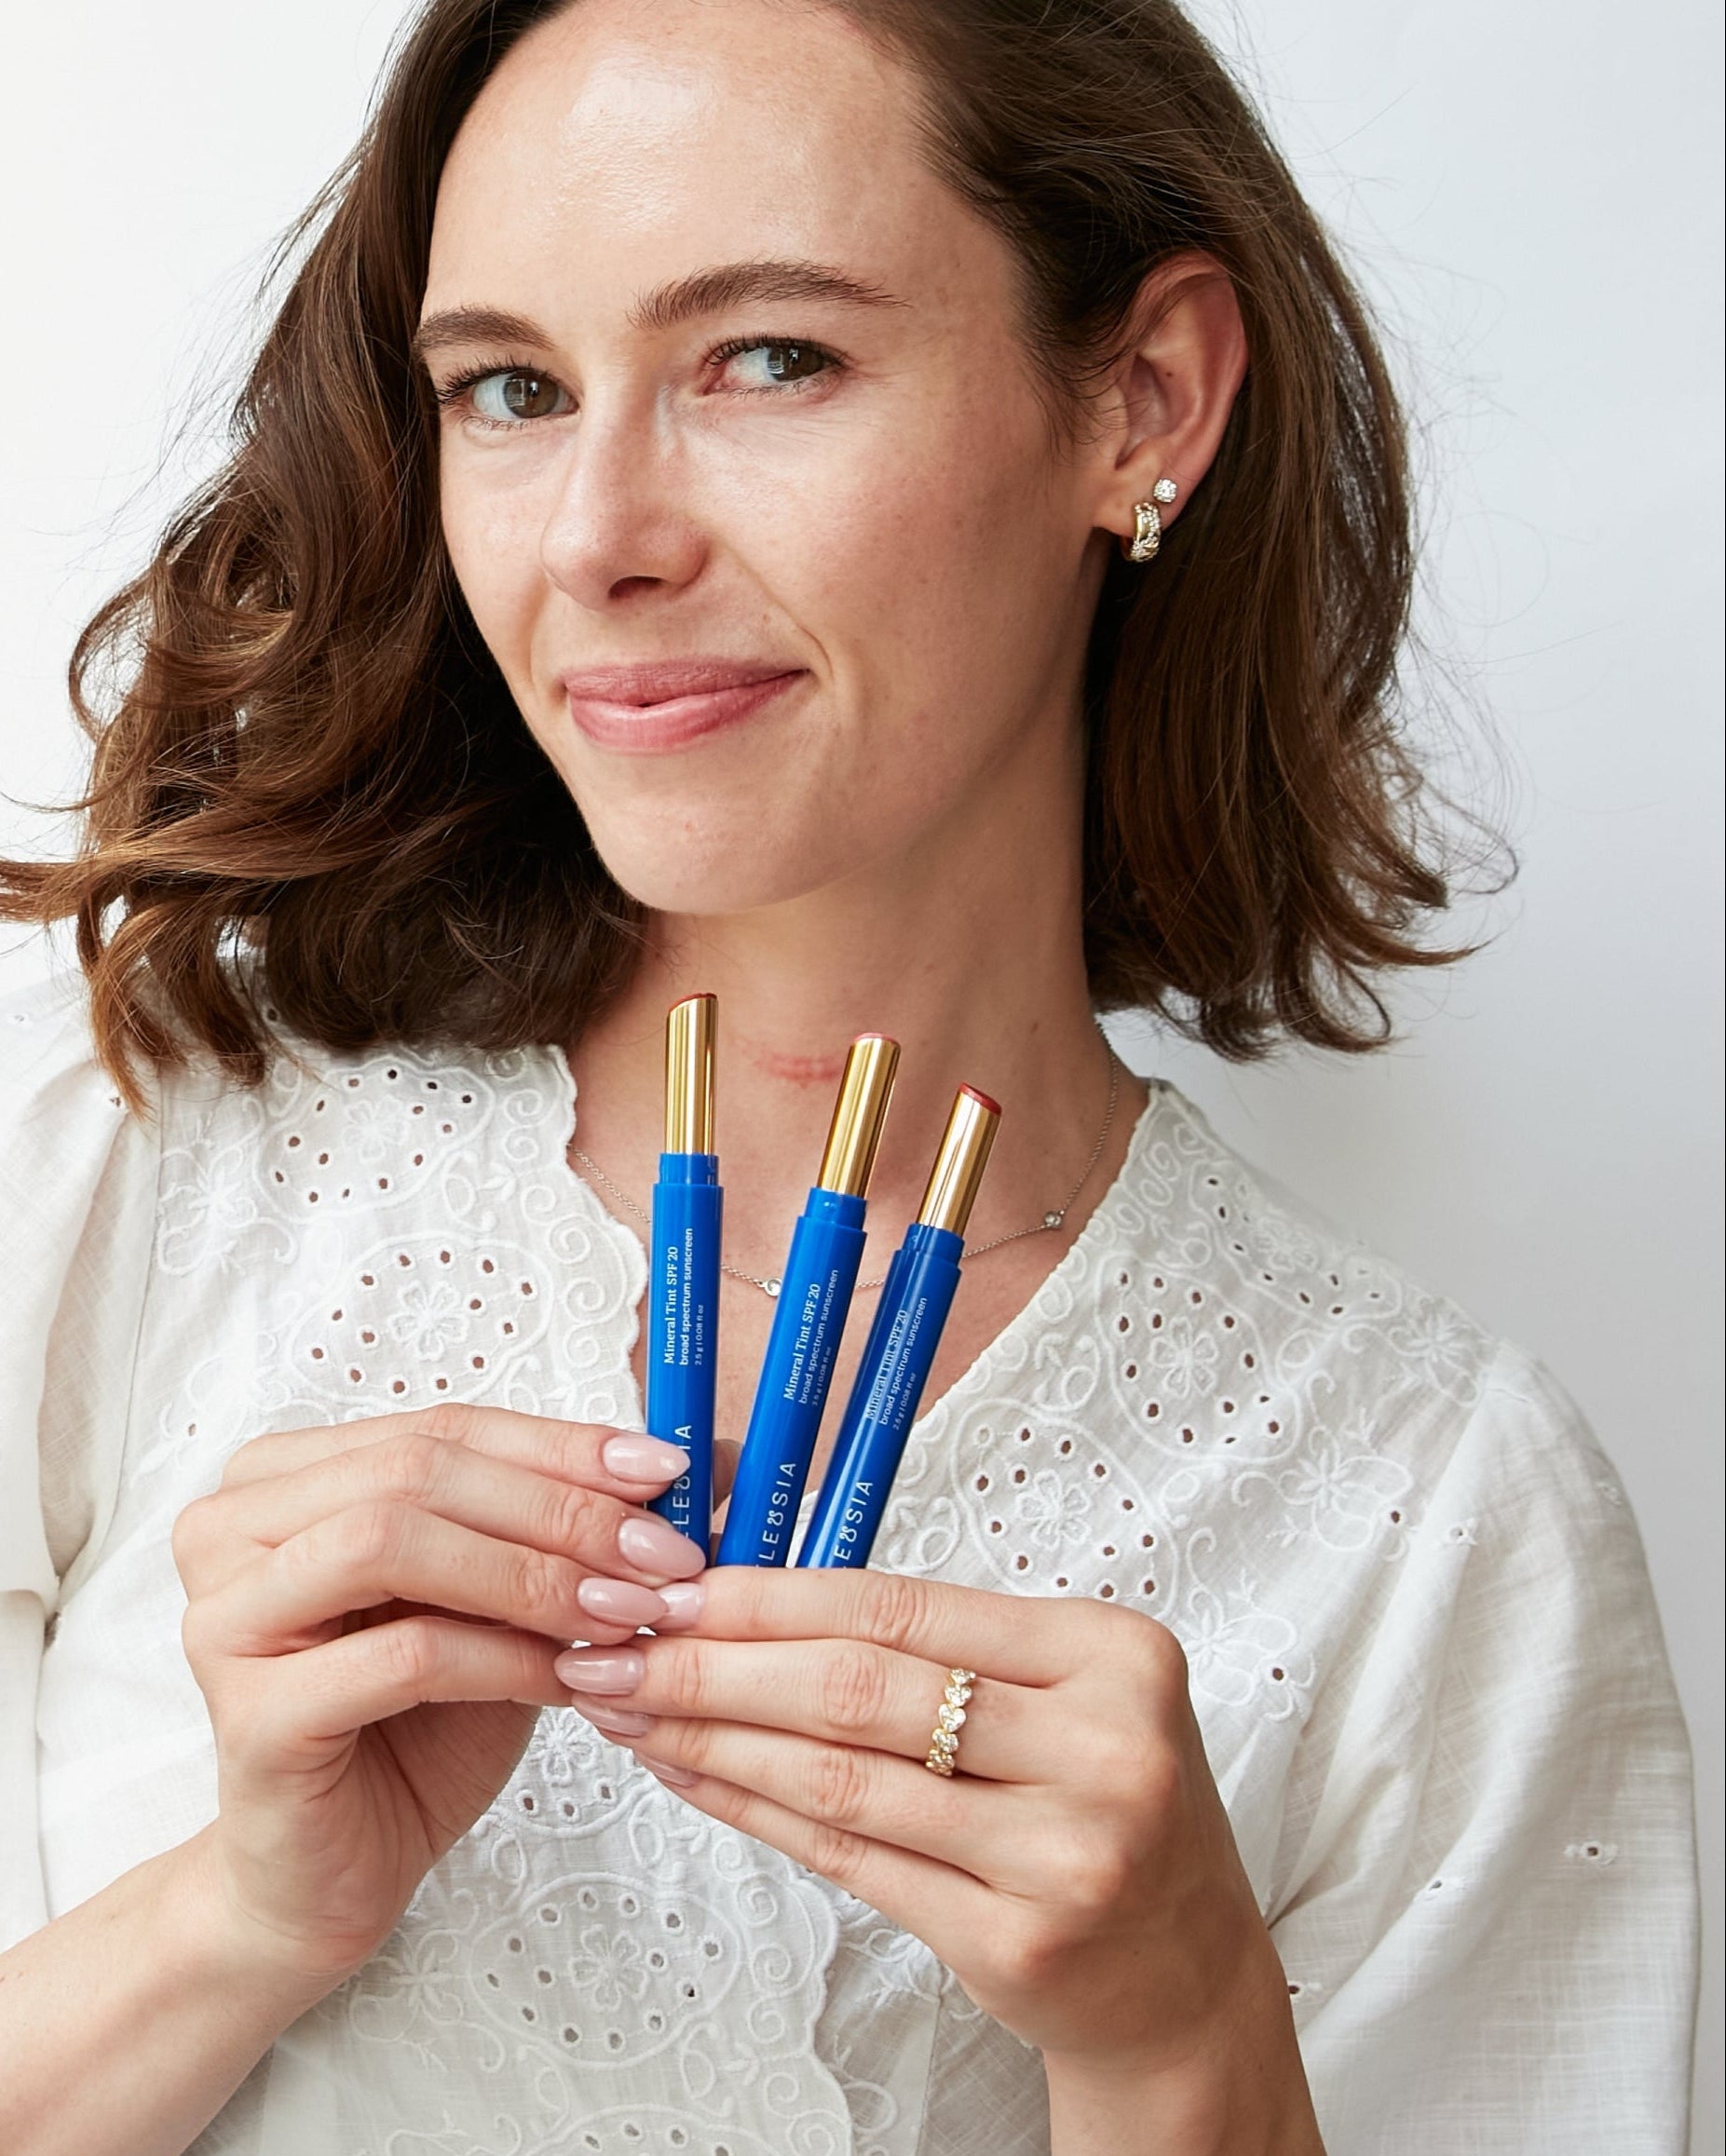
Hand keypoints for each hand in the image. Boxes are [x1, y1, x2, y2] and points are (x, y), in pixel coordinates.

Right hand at [171, 1404, 703, 1983]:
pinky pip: (400, 1655)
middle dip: (558, 1509)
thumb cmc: (417, 1723)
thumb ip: (556, 1526)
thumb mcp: (497, 1601)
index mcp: (283, 1476)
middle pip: (416, 1471)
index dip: (560, 1445)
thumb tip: (693, 1465)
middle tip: (662, 1557)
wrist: (335, 1868)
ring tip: (628, 1616)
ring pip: (391, 1542)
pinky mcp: (250, 1716)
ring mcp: (225, 1618)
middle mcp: (230, 1527)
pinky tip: (571, 1680)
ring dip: (531, 1575)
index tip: (666, 1471)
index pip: (441, 1426)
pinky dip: (503, 1658)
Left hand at [556, 1570, 1320, 2150]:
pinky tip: (695, 1778)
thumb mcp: (1067, 1695)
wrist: (1181, 1976)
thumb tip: (758, 1595)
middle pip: (863, 1689)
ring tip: (634, 1710)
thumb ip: (943, 1647)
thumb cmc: (1101, 1808)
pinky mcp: (1016, 1941)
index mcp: (1110, 1654)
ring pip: (843, 1778)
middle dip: (719, 1665)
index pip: (906, 1607)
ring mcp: (1063, 1853)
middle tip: (622, 1647)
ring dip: (716, 1738)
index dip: (776, 1597)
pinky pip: (851, 1861)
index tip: (680, 1588)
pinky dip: (757, 1811)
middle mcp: (1099, 1747)